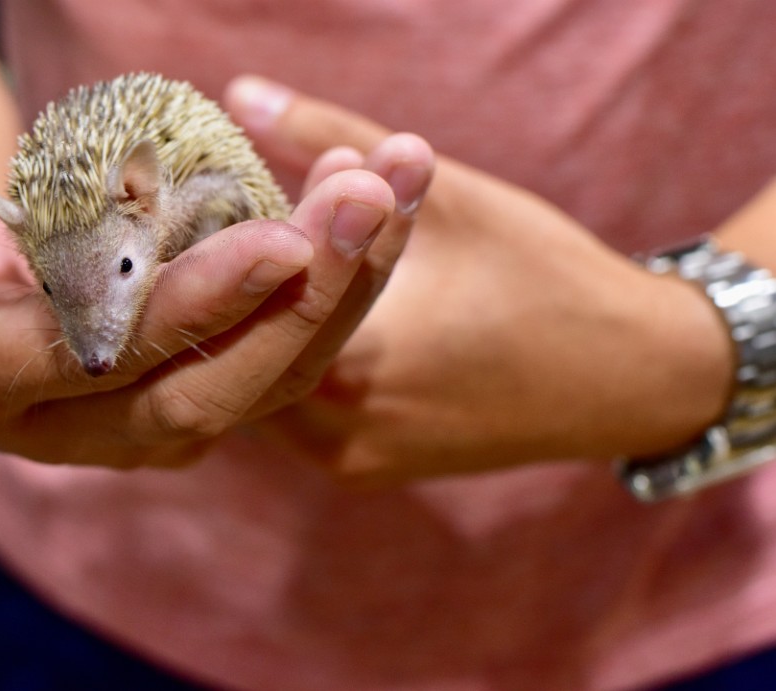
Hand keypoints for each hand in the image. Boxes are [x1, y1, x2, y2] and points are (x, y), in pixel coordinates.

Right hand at [0, 36, 431, 467]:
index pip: (105, 354)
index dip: (193, 303)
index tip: (281, 236)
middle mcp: (77, 427)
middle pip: (211, 389)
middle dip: (301, 301)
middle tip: (370, 196)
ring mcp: (143, 427)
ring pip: (266, 384)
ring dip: (345, 289)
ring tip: (399, 184)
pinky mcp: (188, 405)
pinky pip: (279, 361)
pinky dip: (337, 291)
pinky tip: (382, 212)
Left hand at [225, 77, 734, 481]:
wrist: (633, 376)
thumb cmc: (546, 275)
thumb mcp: (447, 195)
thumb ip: (334, 140)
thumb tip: (240, 93)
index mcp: (353, 365)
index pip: (236, 309)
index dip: (204, 258)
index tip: (184, 215)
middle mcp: (339, 432)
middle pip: (237, 356)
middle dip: (220, 296)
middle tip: (195, 240)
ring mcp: (351, 461)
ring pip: (258, 390)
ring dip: (243, 333)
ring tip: (227, 274)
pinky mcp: (367, 470)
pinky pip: (291, 416)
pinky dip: (277, 366)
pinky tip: (271, 318)